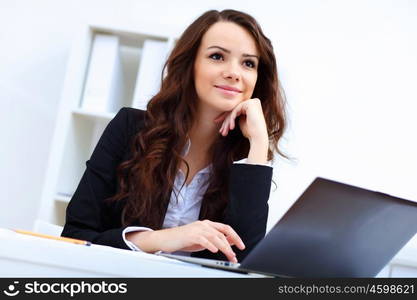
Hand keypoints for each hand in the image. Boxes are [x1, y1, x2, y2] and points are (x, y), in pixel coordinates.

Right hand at [128, 220, 244, 262]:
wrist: (167, 239)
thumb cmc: (184, 240)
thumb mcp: (203, 240)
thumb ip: (216, 239)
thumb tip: (231, 242)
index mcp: (208, 224)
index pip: (226, 228)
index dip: (235, 236)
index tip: (242, 246)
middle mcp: (204, 224)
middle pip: (222, 233)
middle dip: (231, 245)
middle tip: (234, 255)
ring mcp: (197, 228)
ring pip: (215, 236)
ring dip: (223, 247)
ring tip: (228, 255)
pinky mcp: (190, 234)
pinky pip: (203, 239)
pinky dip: (210, 245)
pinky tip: (214, 250)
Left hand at [214, 98, 267, 143]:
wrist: (258, 136)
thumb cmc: (250, 132)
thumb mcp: (241, 121)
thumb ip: (237, 115)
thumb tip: (227, 112)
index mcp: (252, 106)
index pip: (236, 110)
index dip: (227, 119)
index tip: (221, 128)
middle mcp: (253, 102)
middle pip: (235, 110)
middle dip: (226, 122)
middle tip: (221, 131)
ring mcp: (252, 101)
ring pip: (234, 110)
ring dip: (227, 122)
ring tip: (224, 132)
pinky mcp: (250, 103)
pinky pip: (236, 110)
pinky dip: (232, 119)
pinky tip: (231, 127)